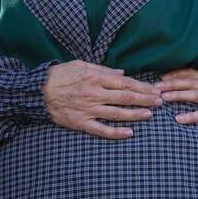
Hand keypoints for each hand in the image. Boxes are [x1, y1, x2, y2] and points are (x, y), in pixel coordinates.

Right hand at [43, 60, 159, 139]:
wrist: (38, 91)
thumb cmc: (61, 75)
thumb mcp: (82, 65)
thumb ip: (104, 70)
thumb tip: (123, 73)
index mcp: (97, 78)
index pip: (126, 83)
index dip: (143, 87)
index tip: (156, 90)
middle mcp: (95, 94)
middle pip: (126, 98)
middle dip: (145, 100)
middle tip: (159, 102)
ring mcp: (88, 109)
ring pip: (117, 114)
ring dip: (135, 115)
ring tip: (149, 115)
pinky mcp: (80, 122)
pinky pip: (101, 130)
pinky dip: (115, 133)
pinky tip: (129, 133)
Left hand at [155, 68, 197, 133]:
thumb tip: (180, 85)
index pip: (191, 73)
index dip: (175, 75)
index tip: (160, 78)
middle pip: (190, 82)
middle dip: (171, 84)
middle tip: (156, 88)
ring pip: (195, 94)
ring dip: (178, 95)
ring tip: (164, 98)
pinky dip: (191, 116)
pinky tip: (179, 119)